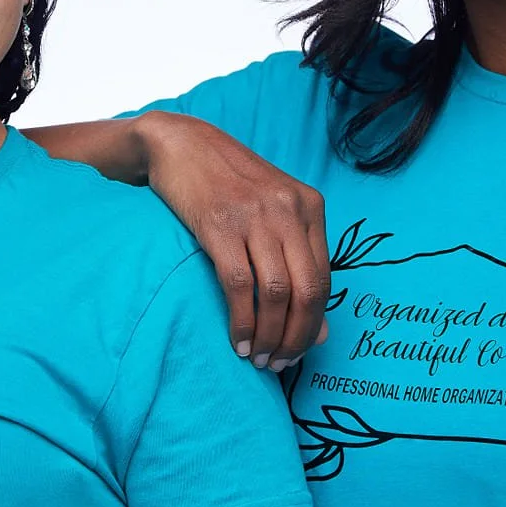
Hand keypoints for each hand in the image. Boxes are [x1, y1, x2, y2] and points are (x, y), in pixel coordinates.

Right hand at [139, 112, 330, 370]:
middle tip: (279, 364)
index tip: (298, 350)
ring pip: (277, 292)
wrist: (180, 143)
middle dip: (296, 337)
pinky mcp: (220, 225)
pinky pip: (240, 286)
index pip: (325, 279)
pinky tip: (237, 340)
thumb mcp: (273, 213)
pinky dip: (242, 321)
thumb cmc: (227, 183)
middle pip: (308, 290)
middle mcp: (289, 209)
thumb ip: (299, 264)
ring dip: (269, 335)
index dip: (314, 324)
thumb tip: (323, 332)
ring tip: (257, 357)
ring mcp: (255, 216)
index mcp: (310, 206)